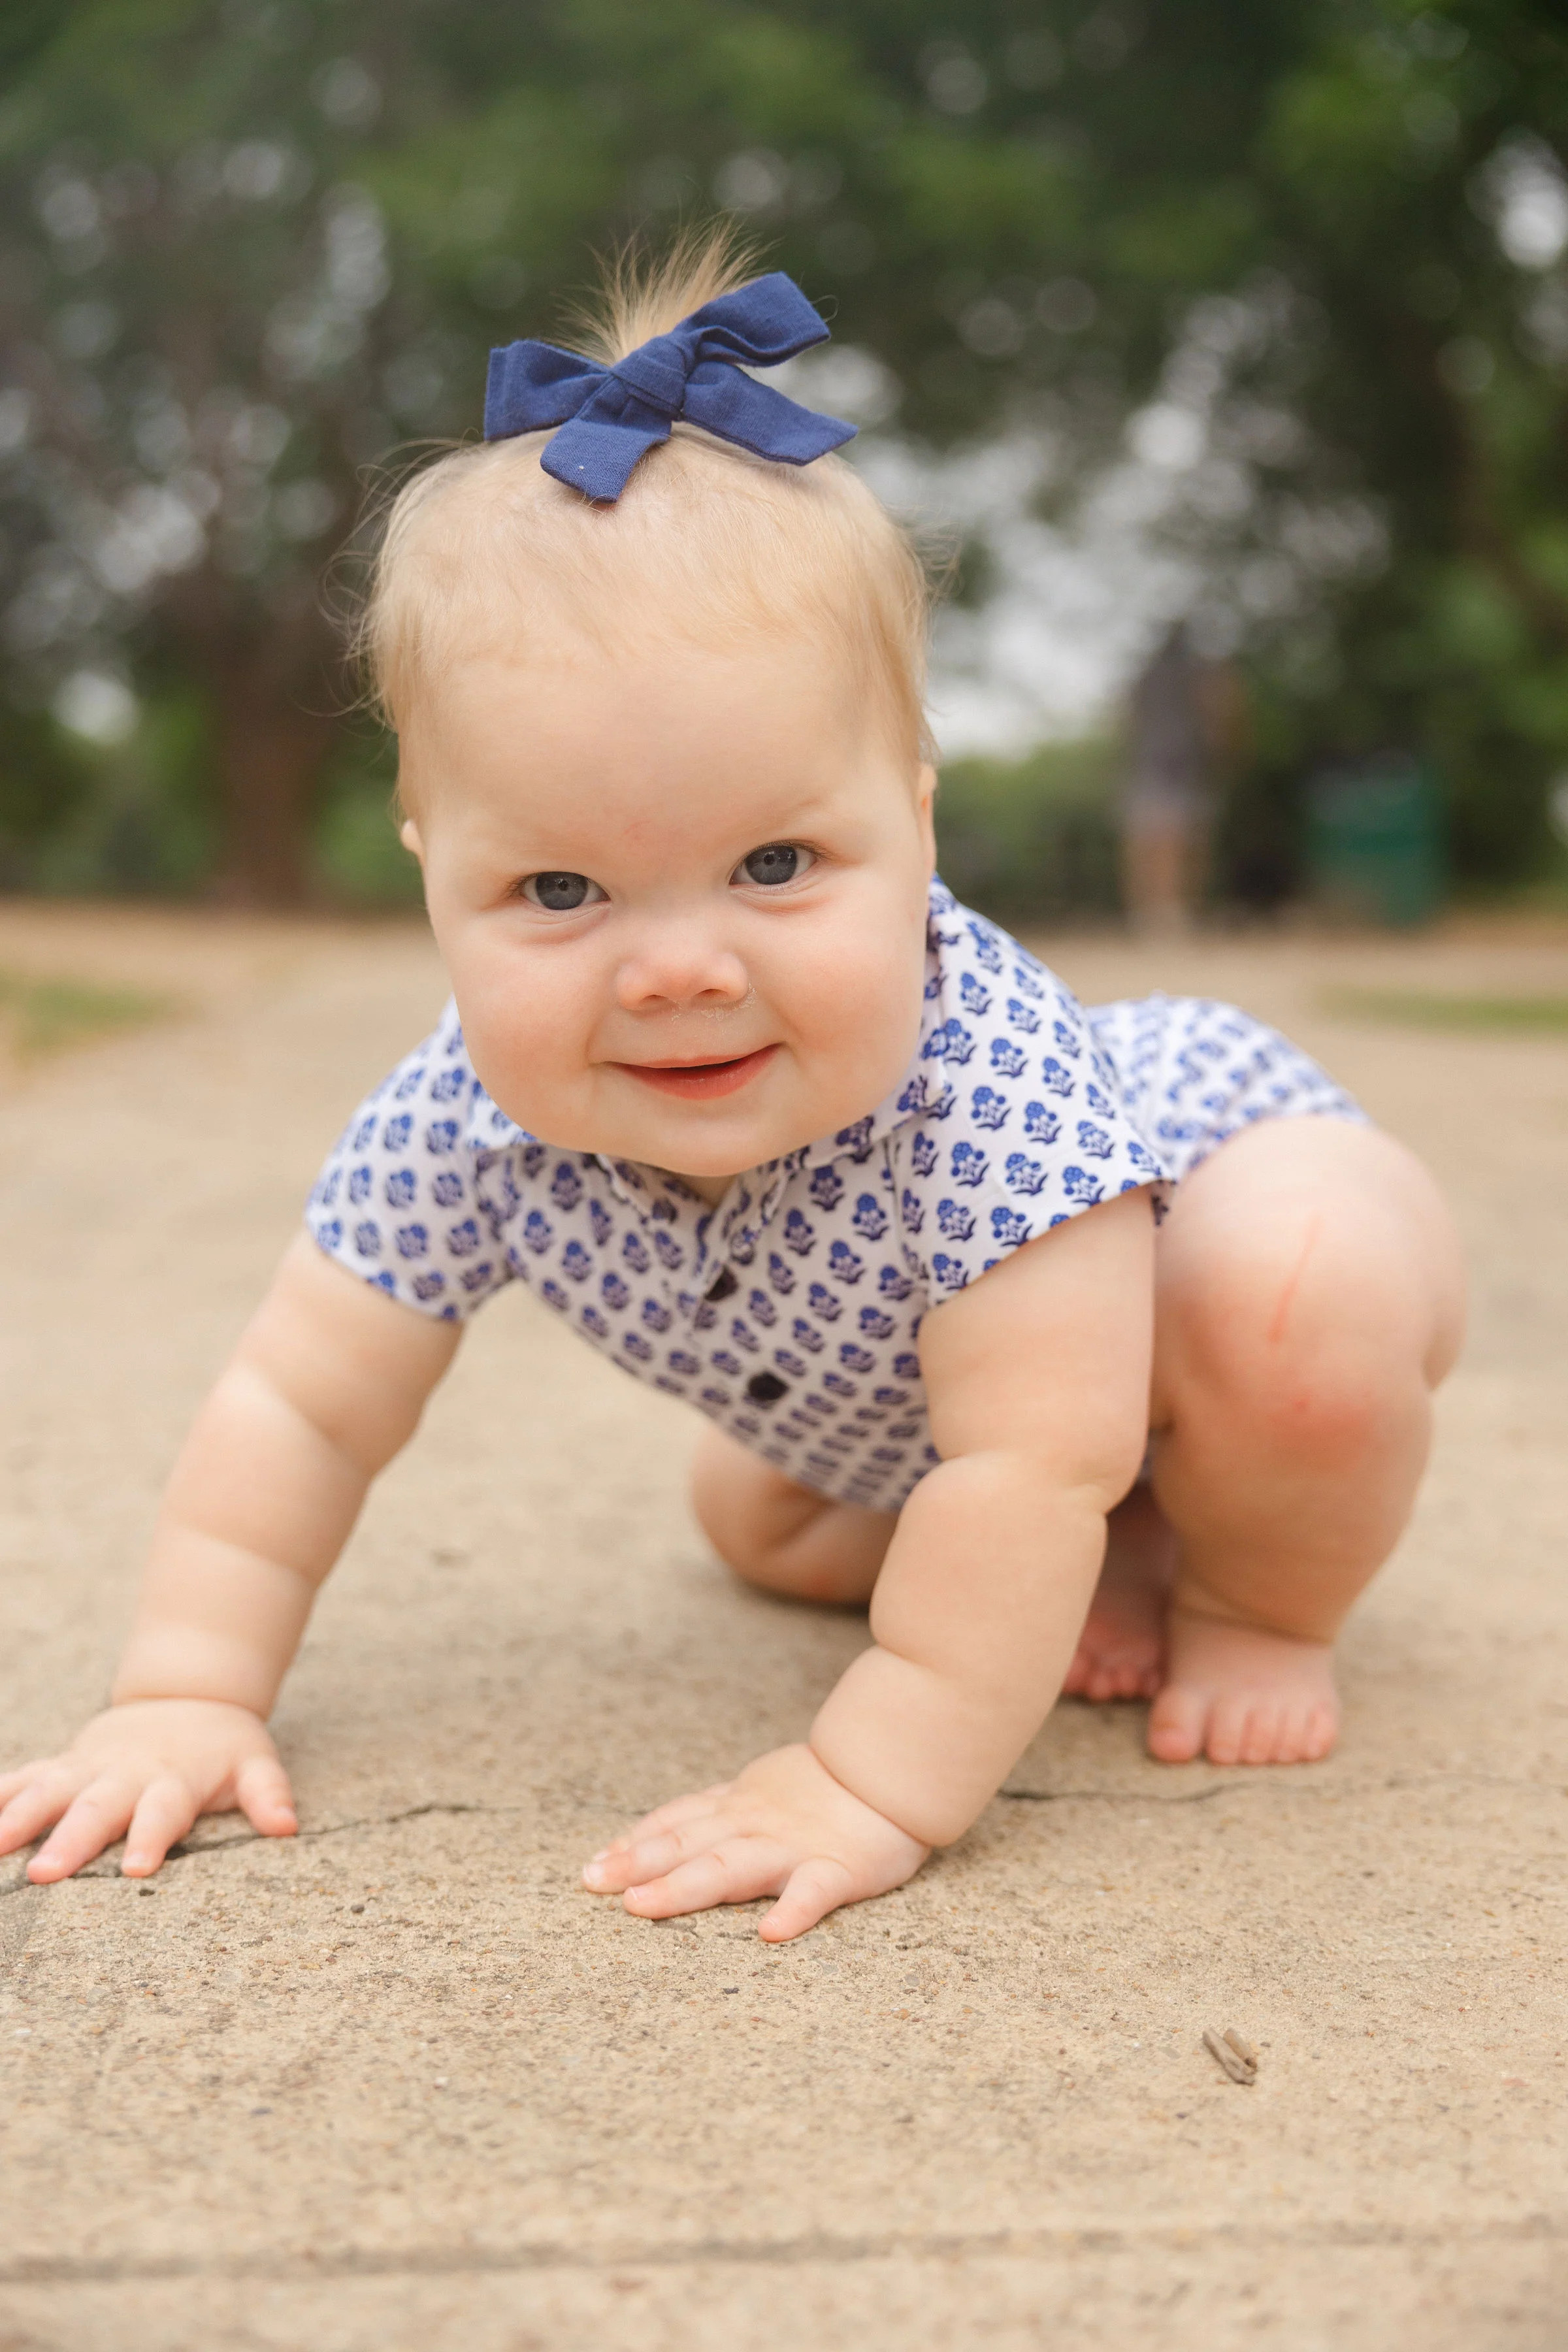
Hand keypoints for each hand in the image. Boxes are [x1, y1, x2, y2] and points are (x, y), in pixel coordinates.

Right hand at [0, 1700, 296, 1882]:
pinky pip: (20, 1778)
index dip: (151, 1837)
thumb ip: (268, 1794)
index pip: (163, 1811)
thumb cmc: (222, 1747)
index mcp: (172, 1781)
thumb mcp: (255, 1763)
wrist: (186, 1695)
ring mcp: (87, 1768)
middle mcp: (124, 1775)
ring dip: (17, 1818)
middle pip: (96, 1809)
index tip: (136, 1868)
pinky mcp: (62, 1765)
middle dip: (70, 1840)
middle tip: (43, 1875)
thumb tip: (287, 1825)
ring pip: (47, 1791)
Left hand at [582, 1742, 929, 1940]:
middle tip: (592, 1884)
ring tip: (644, 1906)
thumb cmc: (824, 1788)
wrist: (894, 1768)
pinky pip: (814, 1892)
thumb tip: (656, 1834)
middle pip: (689, 1844)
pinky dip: (793, 1911)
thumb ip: (714, 1812)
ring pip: (732, 1868)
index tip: (592, 1866)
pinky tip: (771, 1934)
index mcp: (738, 1807)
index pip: (676, 1823)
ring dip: (685, 1886)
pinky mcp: (839, 1870)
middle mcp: (755, 1825)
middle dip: (637, 1865)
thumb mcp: (758, 1789)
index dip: (633, 1843)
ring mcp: (794, 1847)